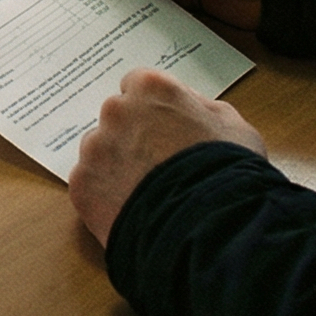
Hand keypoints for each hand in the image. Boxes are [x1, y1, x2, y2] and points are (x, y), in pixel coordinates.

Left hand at [68, 69, 264, 247]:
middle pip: (117, 118)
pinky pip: (90, 185)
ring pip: (99, 151)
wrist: (211, 229)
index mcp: (150, 88)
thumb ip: (201, 108)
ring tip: (147, 194)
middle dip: (132, 136)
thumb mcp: (233, 126)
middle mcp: (116, 111)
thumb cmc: (229, 174)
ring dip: (115, 166)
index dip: (152, 110)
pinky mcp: (82, 185)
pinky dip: (106, 197)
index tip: (162, 128)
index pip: (138, 86)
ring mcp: (96, 148)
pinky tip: (133, 212)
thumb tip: (188, 107)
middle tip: (158, 166)